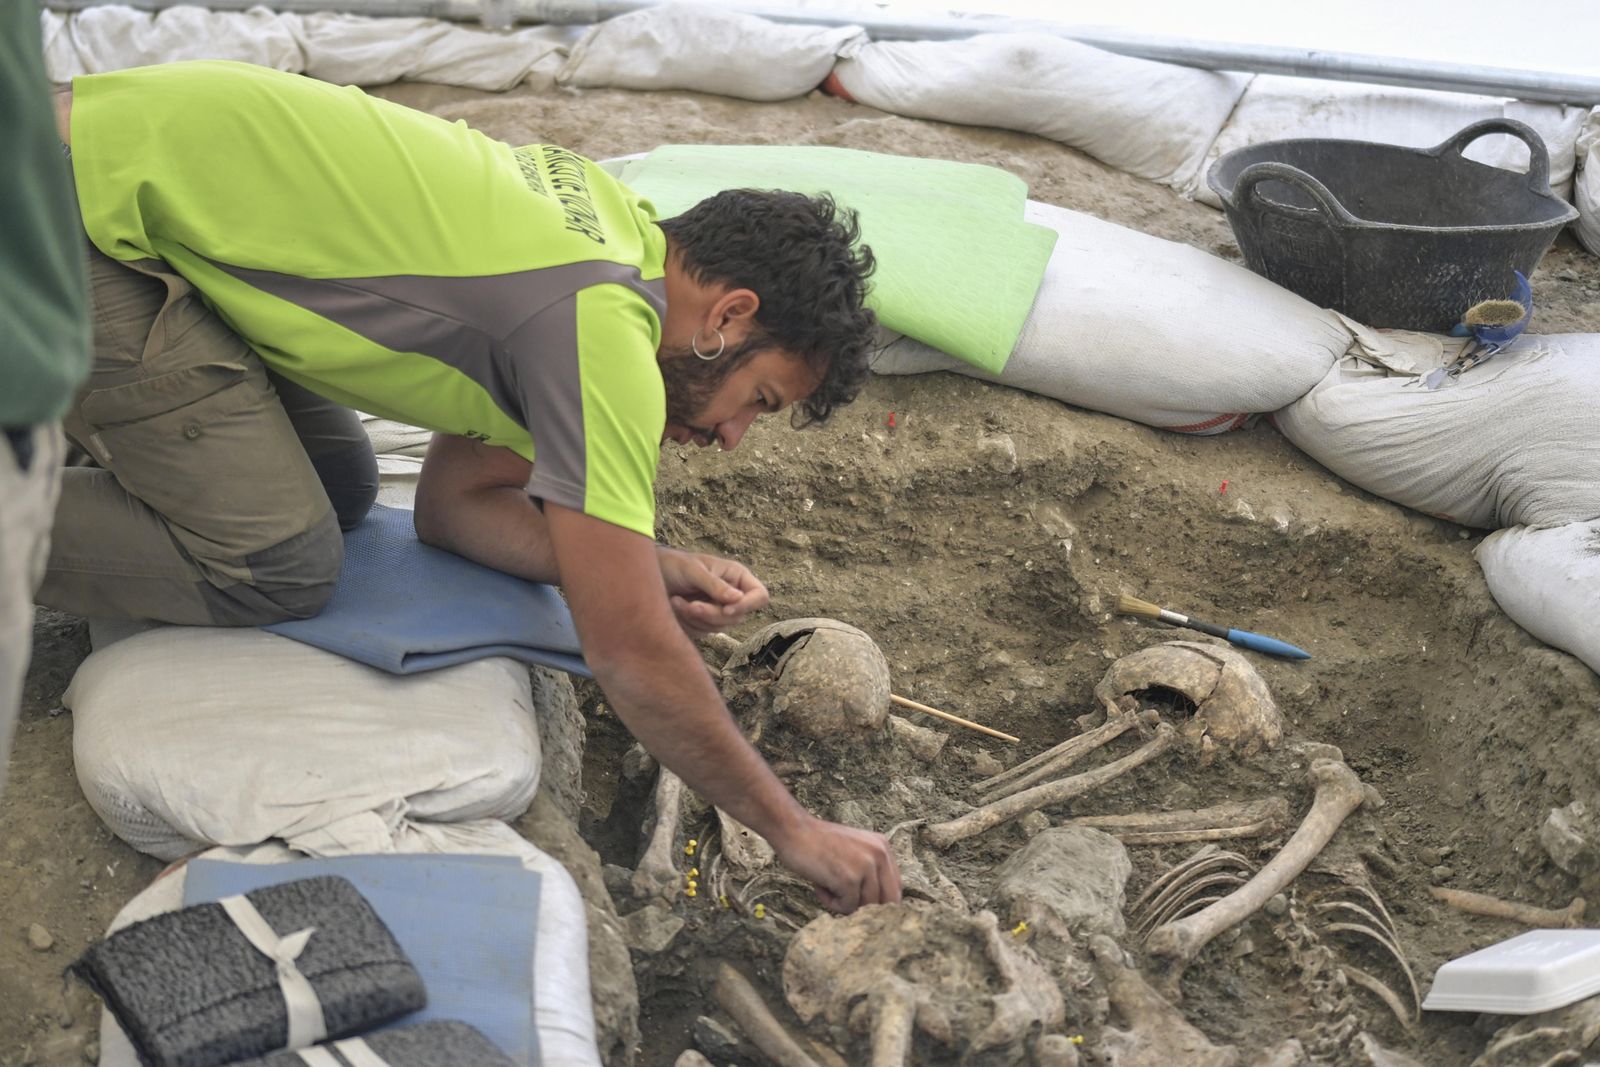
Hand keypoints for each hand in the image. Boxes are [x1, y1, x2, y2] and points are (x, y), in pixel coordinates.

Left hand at [656, 547, 769, 635]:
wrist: (650, 576)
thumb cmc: (673, 564)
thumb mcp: (694, 571)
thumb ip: (715, 585)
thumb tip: (738, 599)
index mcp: (736, 576)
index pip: (759, 596)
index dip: (748, 605)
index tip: (727, 610)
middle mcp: (732, 595)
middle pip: (737, 617)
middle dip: (711, 614)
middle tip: (690, 605)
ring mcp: (719, 610)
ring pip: (719, 627)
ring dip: (696, 617)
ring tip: (676, 601)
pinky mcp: (704, 622)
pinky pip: (703, 632)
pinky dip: (688, 623)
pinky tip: (676, 606)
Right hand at [771, 815, 902, 913]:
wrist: (794, 830)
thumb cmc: (818, 843)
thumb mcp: (855, 849)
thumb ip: (870, 870)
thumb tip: (879, 907)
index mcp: (883, 847)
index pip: (896, 888)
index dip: (879, 901)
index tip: (860, 902)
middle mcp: (879, 855)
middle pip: (888, 901)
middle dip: (866, 907)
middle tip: (843, 899)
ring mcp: (866, 866)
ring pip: (867, 907)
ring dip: (845, 904)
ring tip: (827, 885)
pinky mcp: (850, 879)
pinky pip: (847, 907)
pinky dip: (831, 903)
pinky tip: (820, 885)